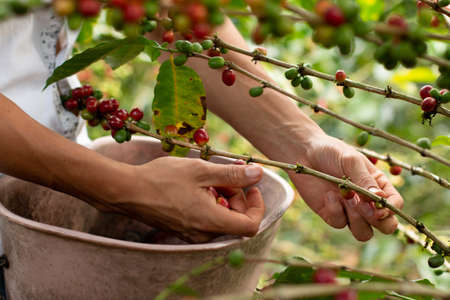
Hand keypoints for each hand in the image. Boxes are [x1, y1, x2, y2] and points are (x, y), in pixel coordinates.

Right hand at [108, 157, 264, 242]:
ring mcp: (193, 233)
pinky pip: (207, 218)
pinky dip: (210, 202)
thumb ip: (233, 174)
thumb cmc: (162, 179)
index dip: (256, 205)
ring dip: (222, 196)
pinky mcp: (184, 229)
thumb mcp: (201, 171)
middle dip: (237, 195)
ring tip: (207, 176)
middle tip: (226, 173)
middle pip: (235, 219)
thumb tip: (258, 173)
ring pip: (221, 217)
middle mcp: (204, 233)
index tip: (251, 186)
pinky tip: (197, 185)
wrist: (127, 191)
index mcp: (211, 221)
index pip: (250, 225)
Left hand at [290, 134, 403, 240]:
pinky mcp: (331, 214)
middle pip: (385, 226)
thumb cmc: (331, 152)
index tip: (378, 204)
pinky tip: (328, 195)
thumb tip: (380, 200)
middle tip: (364, 208)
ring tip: (346, 199)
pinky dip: (335, 211)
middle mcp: (366, 202)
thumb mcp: (351, 161)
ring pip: (364, 233)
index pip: (395, 205)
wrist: (304, 153)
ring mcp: (349, 210)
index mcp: (378, 186)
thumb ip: (365, 181)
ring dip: (357, 221)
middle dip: (379, 222)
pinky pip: (339, 223)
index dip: (390, 209)